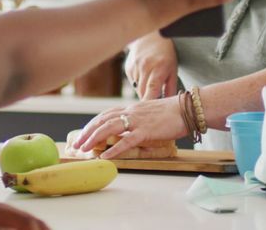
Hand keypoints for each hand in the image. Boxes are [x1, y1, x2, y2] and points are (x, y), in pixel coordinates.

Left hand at [70, 97, 186, 159]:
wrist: (188, 108)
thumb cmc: (173, 112)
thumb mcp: (151, 113)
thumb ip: (139, 119)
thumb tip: (131, 129)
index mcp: (132, 108)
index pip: (106, 114)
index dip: (93, 123)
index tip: (84, 132)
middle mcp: (131, 112)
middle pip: (103, 120)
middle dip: (87, 132)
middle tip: (77, 144)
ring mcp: (138, 121)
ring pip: (109, 128)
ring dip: (94, 139)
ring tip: (84, 149)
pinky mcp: (146, 131)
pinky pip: (127, 141)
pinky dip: (114, 149)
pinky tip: (105, 156)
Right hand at [124, 33, 177, 99]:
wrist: (151, 37)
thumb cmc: (166, 55)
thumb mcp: (173, 70)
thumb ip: (170, 88)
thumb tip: (168, 105)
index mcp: (159, 69)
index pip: (152, 90)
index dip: (150, 103)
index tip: (150, 113)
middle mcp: (145, 67)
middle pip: (142, 93)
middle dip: (148, 100)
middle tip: (154, 103)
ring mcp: (135, 67)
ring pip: (137, 89)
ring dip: (143, 91)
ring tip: (151, 84)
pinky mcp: (128, 68)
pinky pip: (133, 82)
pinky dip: (138, 84)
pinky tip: (144, 76)